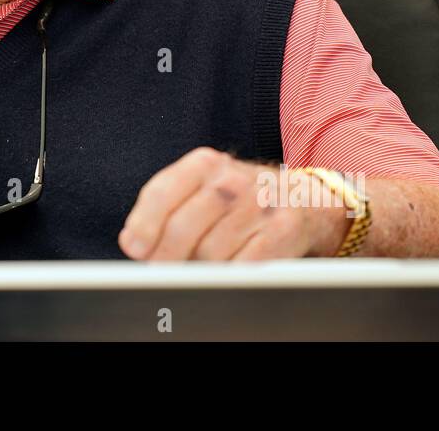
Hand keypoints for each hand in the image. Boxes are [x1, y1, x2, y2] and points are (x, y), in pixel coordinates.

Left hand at [117, 147, 347, 260]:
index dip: (145, 224)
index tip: (135, 249)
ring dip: (200, 268)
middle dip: (168, 255)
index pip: (164, 191)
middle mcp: (232, 179)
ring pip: (213, 251)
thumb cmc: (239, 199)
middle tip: (161, 271)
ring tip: (201, 268)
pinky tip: (226, 274)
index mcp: (204, 164)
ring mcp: (260, 204)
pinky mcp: (284, 229)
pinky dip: (231, 274)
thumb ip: (165, 208)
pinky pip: (246, 263)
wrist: (304, 197)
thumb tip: (134, 243)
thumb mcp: (202, 188)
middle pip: (186, 225)